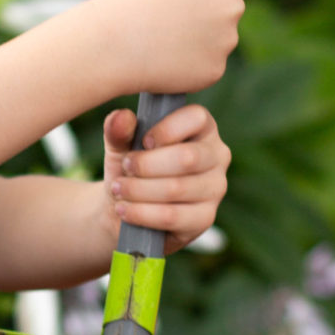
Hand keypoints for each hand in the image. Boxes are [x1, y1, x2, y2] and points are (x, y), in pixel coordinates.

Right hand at [94, 0, 243, 95]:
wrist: (111, 43)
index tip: (196, 0)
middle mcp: (232, 6)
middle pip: (228, 12)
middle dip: (208, 17)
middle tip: (177, 24)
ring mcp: (227, 40)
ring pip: (219, 42)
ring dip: (200, 43)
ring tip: (166, 44)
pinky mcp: (216, 69)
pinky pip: (207, 68)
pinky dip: (191, 68)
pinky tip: (167, 62)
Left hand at [102, 103, 230, 252]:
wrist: (124, 209)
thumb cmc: (130, 169)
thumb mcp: (120, 146)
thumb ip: (118, 130)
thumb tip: (121, 117)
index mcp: (202, 127)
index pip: (196, 117)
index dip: (165, 129)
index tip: (143, 142)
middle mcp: (216, 155)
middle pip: (187, 157)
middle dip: (146, 164)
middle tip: (125, 168)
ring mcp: (215, 188)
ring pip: (176, 188)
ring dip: (139, 190)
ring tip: (118, 189)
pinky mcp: (206, 218)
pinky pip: (172, 216)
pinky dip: (142, 214)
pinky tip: (124, 210)